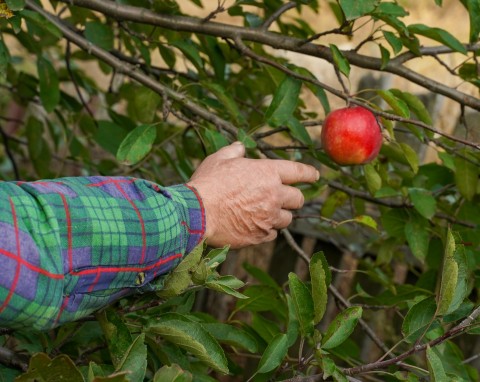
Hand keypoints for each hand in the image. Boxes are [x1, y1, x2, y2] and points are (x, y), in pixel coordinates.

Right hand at [187, 142, 319, 247]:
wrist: (197, 213)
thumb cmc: (207, 183)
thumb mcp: (219, 159)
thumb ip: (234, 151)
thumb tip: (241, 147)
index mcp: (267, 173)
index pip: (299, 172)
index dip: (309, 173)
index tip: (315, 176)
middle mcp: (274, 195)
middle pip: (298, 199)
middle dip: (293, 198)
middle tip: (282, 198)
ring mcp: (269, 218)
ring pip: (287, 219)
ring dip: (279, 215)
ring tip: (263, 212)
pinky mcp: (260, 236)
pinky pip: (272, 234)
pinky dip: (267, 230)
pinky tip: (253, 225)